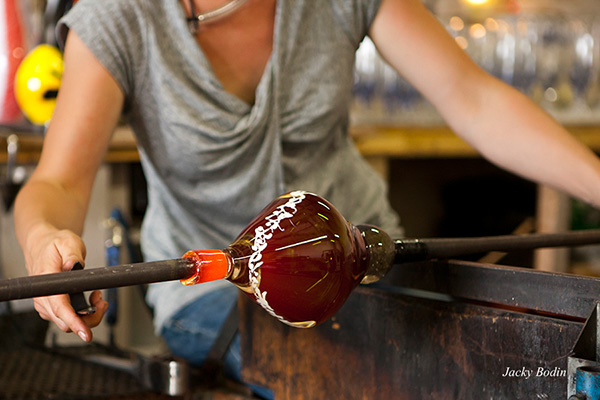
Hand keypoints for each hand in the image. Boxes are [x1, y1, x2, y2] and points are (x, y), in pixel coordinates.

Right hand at [24, 224, 107, 341]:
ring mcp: (46, 304)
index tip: (86, 333)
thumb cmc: (53, 244)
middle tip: (102, 300)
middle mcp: (43, 297)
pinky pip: (68, 318)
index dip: (75, 322)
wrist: (41, 245)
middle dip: (89, 317)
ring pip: (68, 323)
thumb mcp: (67, 242)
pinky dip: (83, 312)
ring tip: (97, 296)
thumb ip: (72, 253)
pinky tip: (90, 298)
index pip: (60, 308)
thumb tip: (74, 264)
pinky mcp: (51, 307)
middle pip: (66, 322)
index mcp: (46, 282)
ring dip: (87, 315)